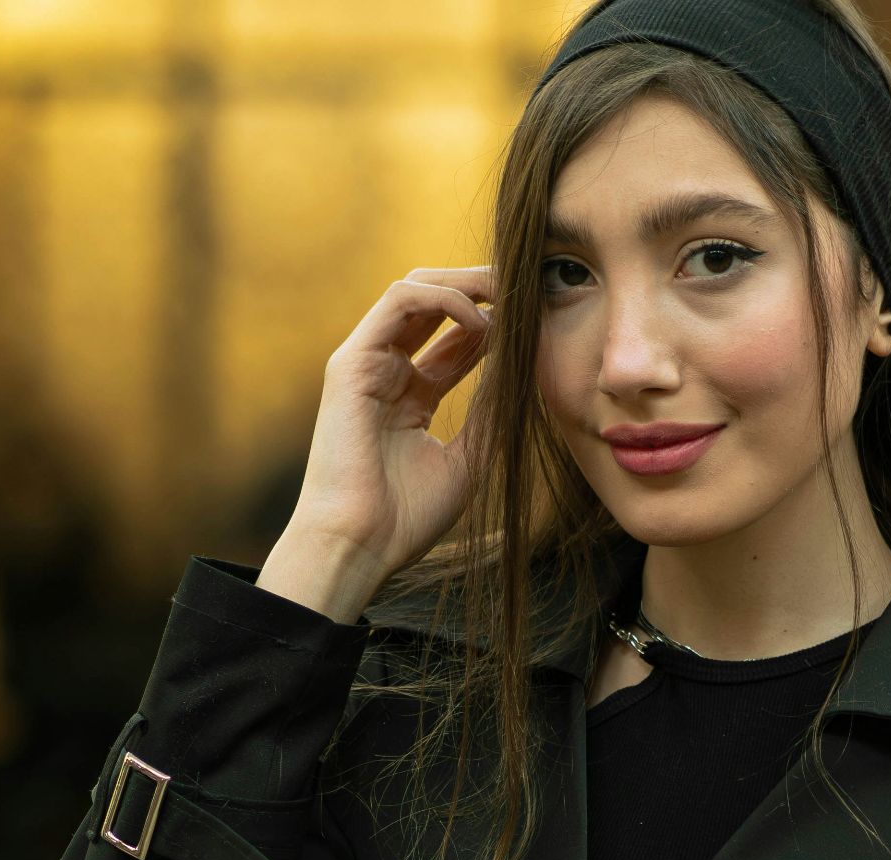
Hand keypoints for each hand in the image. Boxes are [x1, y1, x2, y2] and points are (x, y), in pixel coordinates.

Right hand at [282, 265, 495, 584]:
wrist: (359, 545)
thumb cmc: (407, 517)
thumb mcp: (469, 457)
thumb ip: (491, 410)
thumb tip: (522, 367)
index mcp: (410, 396)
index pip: (457, 338)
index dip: (498, 322)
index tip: (538, 320)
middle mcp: (387, 372)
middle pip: (435, 304)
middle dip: (482, 289)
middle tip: (527, 290)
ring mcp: (367, 363)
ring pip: (415, 289)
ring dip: (466, 283)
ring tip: (509, 294)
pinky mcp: (352, 361)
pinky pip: (400, 300)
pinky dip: (445, 299)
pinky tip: (480, 322)